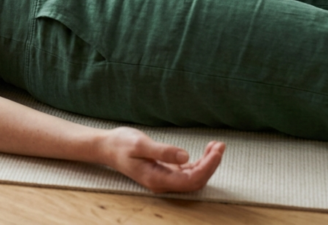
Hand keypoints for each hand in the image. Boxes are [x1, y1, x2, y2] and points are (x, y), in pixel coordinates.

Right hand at [100, 127, 224, 192]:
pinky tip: (206, 151)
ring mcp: (165, 178)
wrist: (107, 147)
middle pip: (196, 181)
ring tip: (216, 146)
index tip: (216, 151)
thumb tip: (186, 157)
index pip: (190, 180)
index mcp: (156, 179)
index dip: (207, 168)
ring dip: (207, 163)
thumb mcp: (140, 144)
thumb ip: (162, 151)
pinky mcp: (166, 171)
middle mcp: (163, 183)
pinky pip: (188, 172)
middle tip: (220, 145)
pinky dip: (200, 162)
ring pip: (194, 177)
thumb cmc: (121, 144)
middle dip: (211, 165)